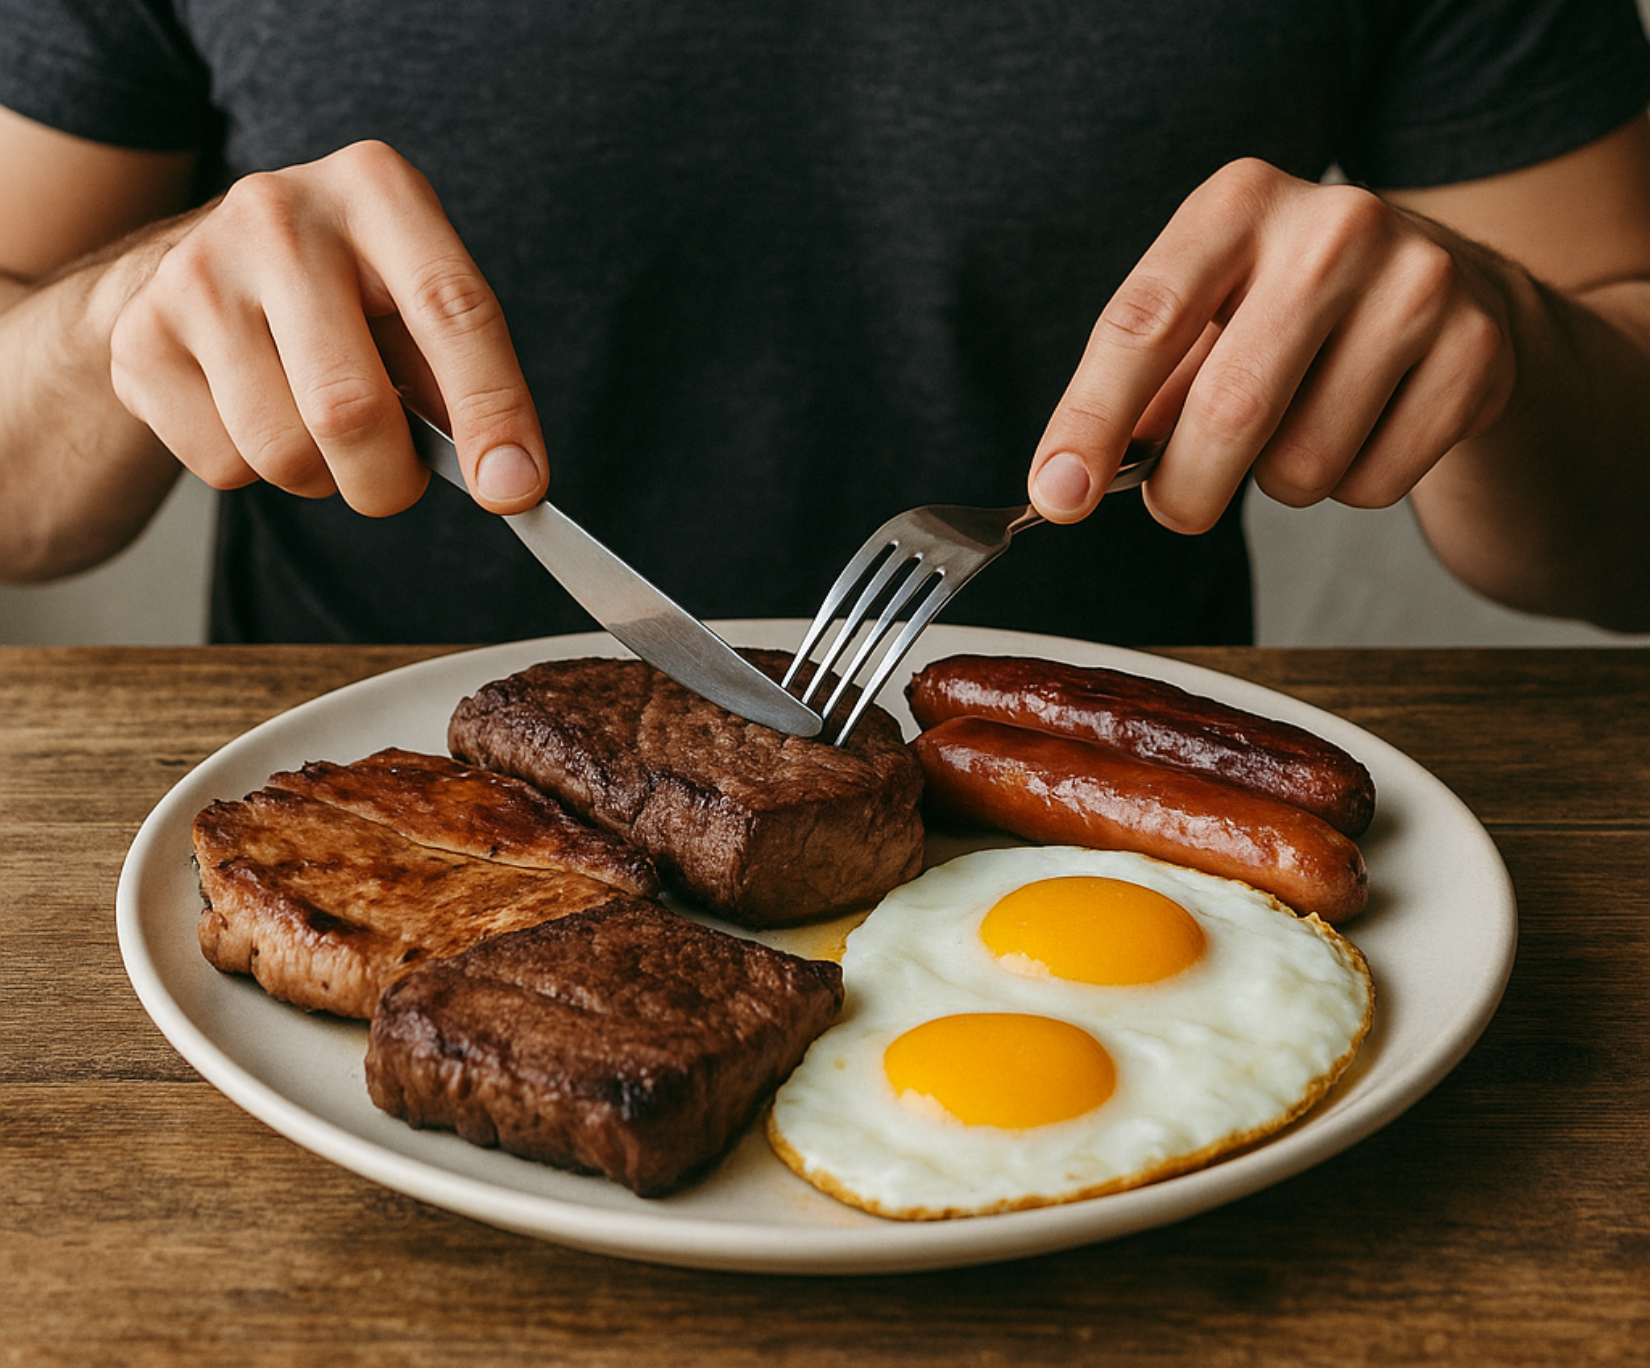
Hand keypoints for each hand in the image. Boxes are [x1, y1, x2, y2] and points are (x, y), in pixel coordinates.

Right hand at [103, 140, 547, 515]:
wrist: (198, 266)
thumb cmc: (344, 296)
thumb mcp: (415, 302)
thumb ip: (465, 378)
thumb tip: (507, 479)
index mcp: (376, 189)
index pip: (451, 310)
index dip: (492, 411)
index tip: (516, 490)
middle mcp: (280, 215)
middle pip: (351, 408)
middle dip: (391, 481)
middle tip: (398, 483)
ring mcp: (197, 271)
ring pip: (283, 452)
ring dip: (321, 478)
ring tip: (318, 429)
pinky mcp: (142, 334)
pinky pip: (224, 463)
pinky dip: (255, 469)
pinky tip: (254, 411)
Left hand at [1027, 158, 1518, 529]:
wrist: (1451, 286)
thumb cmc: (1290, 311)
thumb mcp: (1208, 313)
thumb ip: (1140, 387)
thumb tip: (1069, 480)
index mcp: (1239, 203)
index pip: (1143, 324)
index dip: (1090, 422)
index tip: (1056, 497)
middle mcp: (1334, 227)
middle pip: (1229, 411)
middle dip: (1184, 491)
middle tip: (1178, 504)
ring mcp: (1419, 284)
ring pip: (1303, 466)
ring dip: (1278, 483)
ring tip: (1299, 428)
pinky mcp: (1477, 351)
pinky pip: (1373, 485)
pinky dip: (1350, 488)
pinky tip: (1367, 427)